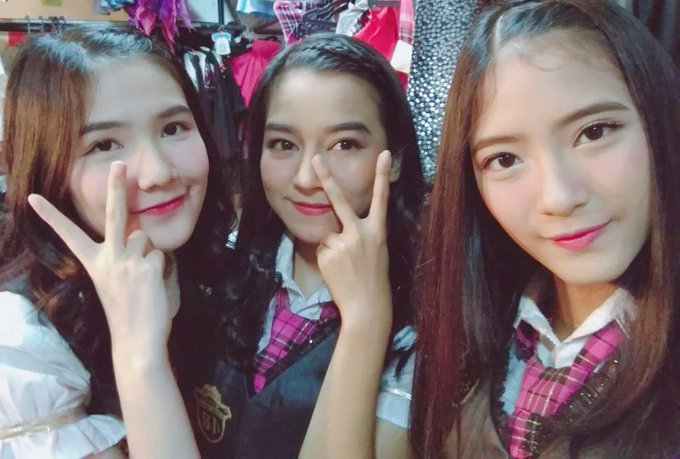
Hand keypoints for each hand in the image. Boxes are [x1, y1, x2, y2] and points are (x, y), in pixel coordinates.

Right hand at [28, 161, 173, 356]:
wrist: (137, 340)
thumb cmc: (125, 311)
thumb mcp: (114, 280)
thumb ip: (121, 254)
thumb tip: (138, 232)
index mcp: (94, 263)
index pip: (70, 235)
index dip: (51, 216)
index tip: (32, 197)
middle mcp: (108, 259)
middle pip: (113, 215)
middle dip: (116, 186)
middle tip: (120, 163)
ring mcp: (128, 262)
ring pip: (145, 240)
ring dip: (147, 256)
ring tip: (142, 281)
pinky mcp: (147, 268)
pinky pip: (159, 255)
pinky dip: (159, 268)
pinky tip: (152, 287)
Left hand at [312, 150, 392, 331]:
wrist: (367, 306)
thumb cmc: (373, 279)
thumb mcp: (375, 251)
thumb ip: (361, 233)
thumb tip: (339, 226)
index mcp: (377, 232)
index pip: (381, 199)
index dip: (382, 176)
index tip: (384, 155)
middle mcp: (360, 233)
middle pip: (340, 201)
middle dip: (327, 178)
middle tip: (315, 159)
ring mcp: (342, 243)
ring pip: (328, 234)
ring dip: (332, 247)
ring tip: (345, 267)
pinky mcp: (327, 254)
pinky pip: (322, 248)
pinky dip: (326, 258)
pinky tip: (337, 271)